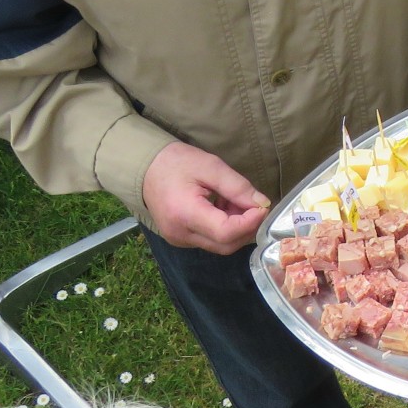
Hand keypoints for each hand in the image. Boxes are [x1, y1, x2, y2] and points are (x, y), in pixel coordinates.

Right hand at [142, 141, 271, 254]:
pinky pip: (210, 241)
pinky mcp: (181, 239)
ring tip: (236, 203)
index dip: (250, 223)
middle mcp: (180, 234)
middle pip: (226, 245)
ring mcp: (179, 240)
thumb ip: (237, 187)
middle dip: (247, 227)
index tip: (262, 206)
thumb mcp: (210, 166)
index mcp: (185, 214)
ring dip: (237, 228)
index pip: (226, 232)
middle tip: (254, 205)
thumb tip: (262, 204)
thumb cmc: (175, 162)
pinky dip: (224, 229)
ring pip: (220, 245)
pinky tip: (223, 208)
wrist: (144, 168)